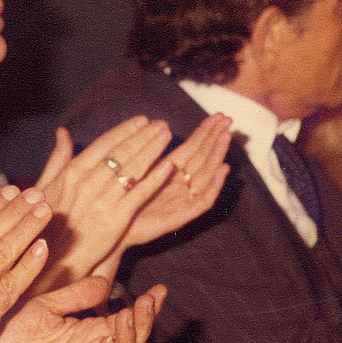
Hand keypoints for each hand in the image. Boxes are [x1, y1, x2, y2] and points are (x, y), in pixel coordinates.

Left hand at [0, 276, 165, 342]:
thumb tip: (105, 284)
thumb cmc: (8, 333)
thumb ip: (75, 296)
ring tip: (130, 319)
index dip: (145, 308)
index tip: (159, 290)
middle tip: (148, 302)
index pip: (126, 322)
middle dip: (145, 322)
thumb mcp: (46, 306)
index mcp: (86, 335)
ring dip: (132, 341)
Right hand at [31, 116, 175, 287]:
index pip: (104, 144)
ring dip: (152, 150)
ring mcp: (104, 201)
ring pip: (133, 169)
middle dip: (144, 136)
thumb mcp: (45, 186)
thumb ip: (58, 158)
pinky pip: (140, 195)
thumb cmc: (46, 222)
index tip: (142, 120)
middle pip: (122, 153)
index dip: (125, 130)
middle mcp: (89, 183)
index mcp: (72, 173)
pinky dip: (155, 179)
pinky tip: (168, 166)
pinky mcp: (117, 220)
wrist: (54, 258)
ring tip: (167, 136)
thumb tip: (62, 132)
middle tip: (161, 124)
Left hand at [121, 113, 231, 248]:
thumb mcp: (138, 169)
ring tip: (226, 137)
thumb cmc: (123, 198)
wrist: (113, 227)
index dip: (205, 132)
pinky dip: (214, 186)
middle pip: (203, 158)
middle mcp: (180, 185)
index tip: (216, 115)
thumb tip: (158, 125)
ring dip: (217, 155)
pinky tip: (221, 170)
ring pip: (206, 175)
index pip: (192, 148)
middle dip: (215, 138)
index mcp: (170, 172)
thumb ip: (151, 152)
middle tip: (228, 120)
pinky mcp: (181, 217)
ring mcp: (183, 201)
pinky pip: (203, 201)